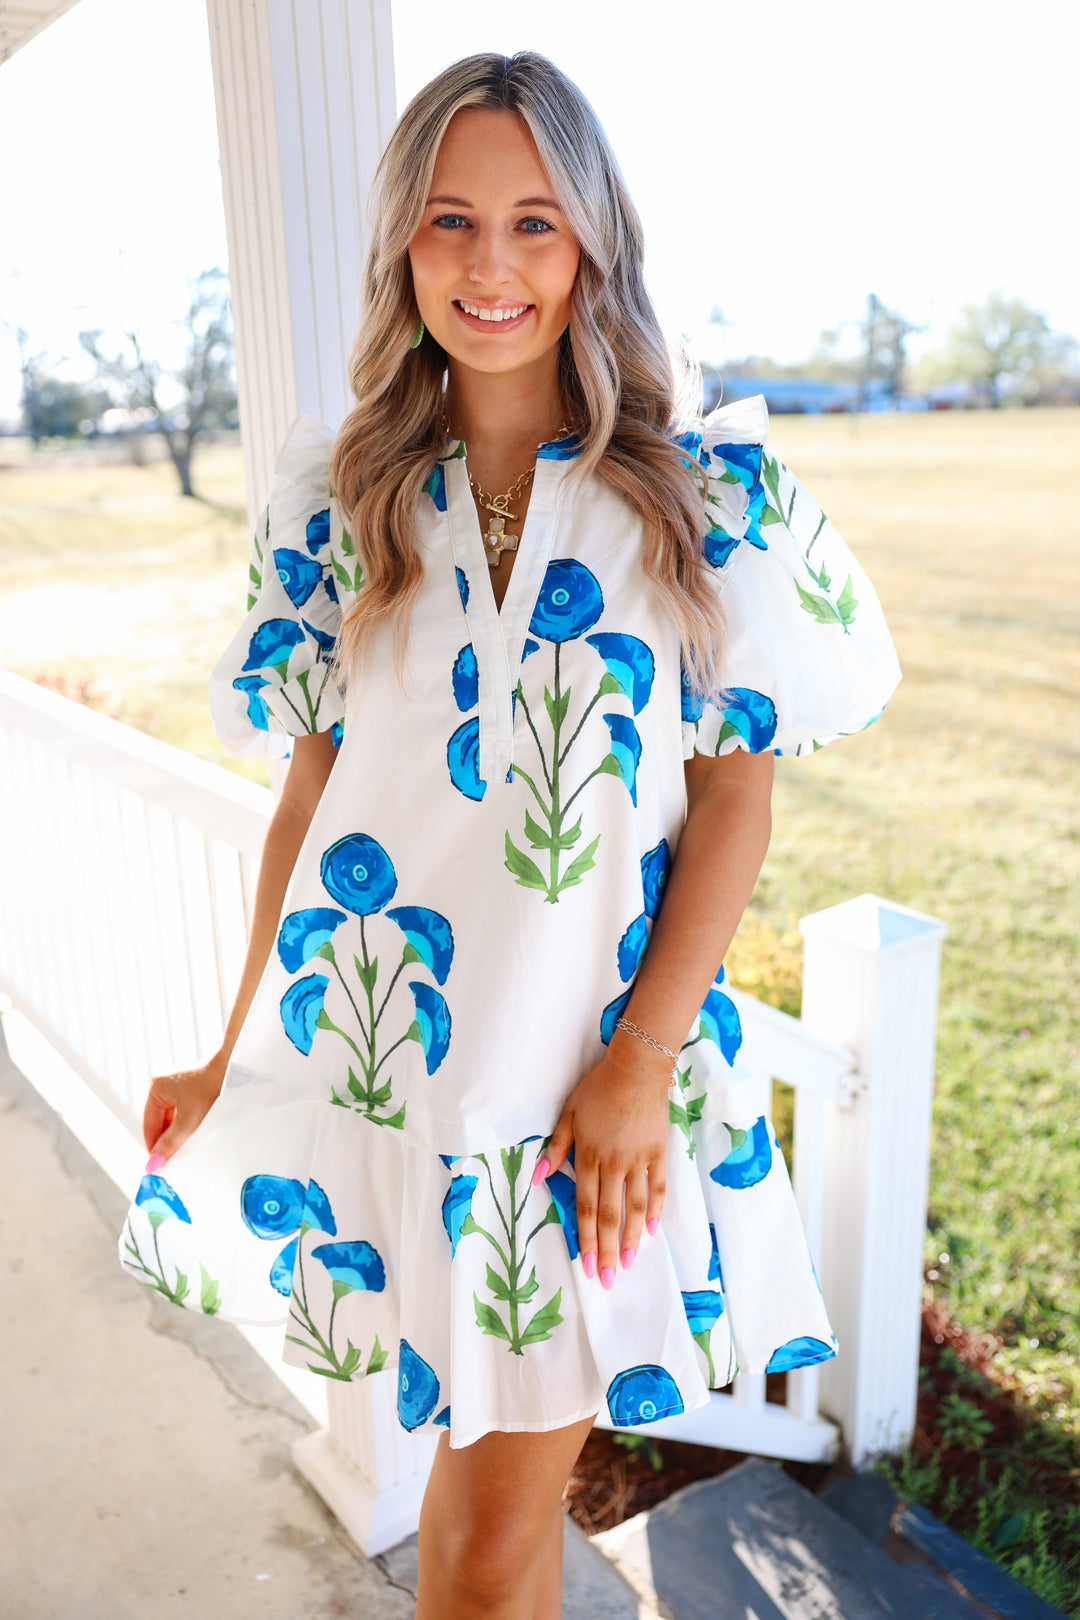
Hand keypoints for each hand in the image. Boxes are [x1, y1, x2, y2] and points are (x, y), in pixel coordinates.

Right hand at [142, 1052, 228, 1164]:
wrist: (234, 1067)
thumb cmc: (210, 1089)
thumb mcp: (188, 1120)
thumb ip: (171, 1142)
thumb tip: (154, 1163)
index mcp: (156, 1087)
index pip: (149, 1124)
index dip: (153, 1146)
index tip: (157, 1165)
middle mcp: (162, 1082)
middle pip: (159, 1120)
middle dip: (165, 1139)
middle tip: (171, 1160)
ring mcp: (176, 1082)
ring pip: (171, 1115)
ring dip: (176, 1131)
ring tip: (182, 1149)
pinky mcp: (190, 1084)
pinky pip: (182, 1108)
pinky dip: (184, 1121)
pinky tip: (192, 1133)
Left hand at [539, 1038, 669, 1286]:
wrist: (637, 1068)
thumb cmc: (597, 1089)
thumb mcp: (568, 1114)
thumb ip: (556, 1148)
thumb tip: (537, 1178)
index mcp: (589, 1156)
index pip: (586, 1207)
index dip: (586, 1239)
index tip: (585, 1265)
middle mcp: (614, 1163)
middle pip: (610, 1215)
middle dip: (607, 1250)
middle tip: (606, 1280)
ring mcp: (639, 1160)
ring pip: (635, 1207)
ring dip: (631, 1239)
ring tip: (629, 1264)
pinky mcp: (658, 1152)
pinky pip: (658, 1188)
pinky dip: (655, 1211)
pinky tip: (651, 1232)